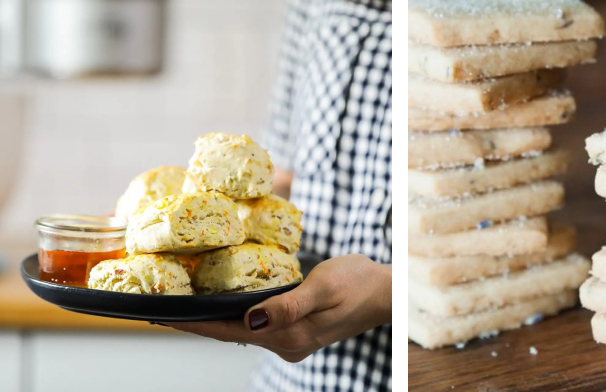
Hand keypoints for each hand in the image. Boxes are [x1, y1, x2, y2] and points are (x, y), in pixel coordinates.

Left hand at [165, 254, 391, 361]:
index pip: (230, 331)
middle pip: (231, 334)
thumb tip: (250, 319)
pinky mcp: (297, 331)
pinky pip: (258, 325)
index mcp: (290, 335)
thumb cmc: (358, 283)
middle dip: (197, 323)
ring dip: (215, 320)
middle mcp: (287, 344)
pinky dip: (236, 316)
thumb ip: (287, 305)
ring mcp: (292, 340)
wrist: (385, 292)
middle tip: (162, 308)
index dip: (194, 323)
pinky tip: (225, 305)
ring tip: (185, 306)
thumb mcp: (323, 287)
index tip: (162, 315)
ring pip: (243, 331)